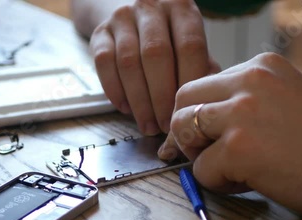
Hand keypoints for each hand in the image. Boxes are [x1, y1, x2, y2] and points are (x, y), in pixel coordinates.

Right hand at [89, 0, 219, 134]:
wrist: (132, 18)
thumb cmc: (170, 40)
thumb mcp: (192, 47)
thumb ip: (201, 71)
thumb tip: (201, 107)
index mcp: (182, 8)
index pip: (189, 47)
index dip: (187, 84)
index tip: (186, 113)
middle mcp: (151, 6)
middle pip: (156, 55)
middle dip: (161, 97)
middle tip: (165, 125)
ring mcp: (122, 17)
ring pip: (128, 62)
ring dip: (139, 100)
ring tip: (148, 125)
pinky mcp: (100, 31)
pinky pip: (104, 64)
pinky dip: (115, 90)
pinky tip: (126, 108)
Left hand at [159, 52, 301, 219]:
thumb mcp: (286, 98)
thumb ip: (246, 101)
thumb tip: (205, 121)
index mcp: (259, 67)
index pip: (200, 86)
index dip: (197, 115)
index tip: (206, 137)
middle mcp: (247, 81)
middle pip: (182, 102)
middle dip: (187, 132)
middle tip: (208, 154)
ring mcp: (241, 113)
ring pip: (183, 131)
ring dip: (200, 156)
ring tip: (232, 169)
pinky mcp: (239, 148)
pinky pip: (202, 170)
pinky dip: (218, 182)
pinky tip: (250, 182)